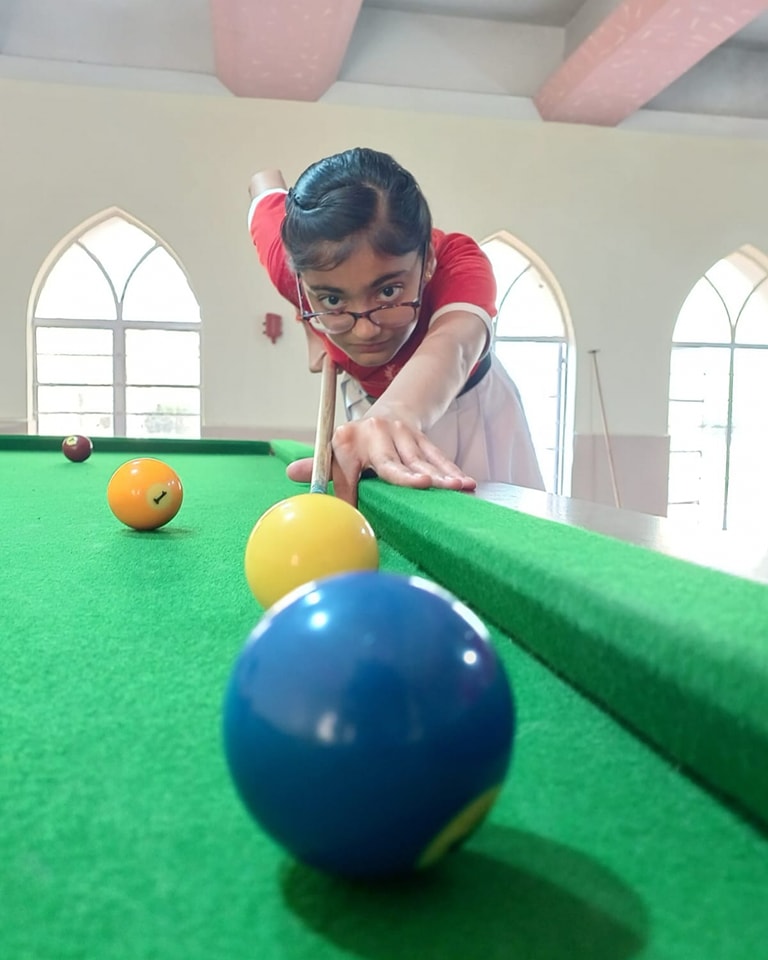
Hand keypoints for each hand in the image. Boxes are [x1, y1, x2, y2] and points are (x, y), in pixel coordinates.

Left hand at [286, 418, 475, 506]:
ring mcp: (403, 435)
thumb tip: (290, 473)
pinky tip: (467, 485)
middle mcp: (376, 434)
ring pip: (422, 460)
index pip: (348, 470)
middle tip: (422, 485)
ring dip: (441, 476)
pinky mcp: (422, 439)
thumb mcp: (334, 451)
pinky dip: (453, 472)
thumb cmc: (356, 444)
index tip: (354, 509)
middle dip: (408, 475)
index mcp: (348, 439)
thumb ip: (316, 465)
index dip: (350, 491)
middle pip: (393, 462)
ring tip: (457, 488)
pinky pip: (439, 458)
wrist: (387, 415)